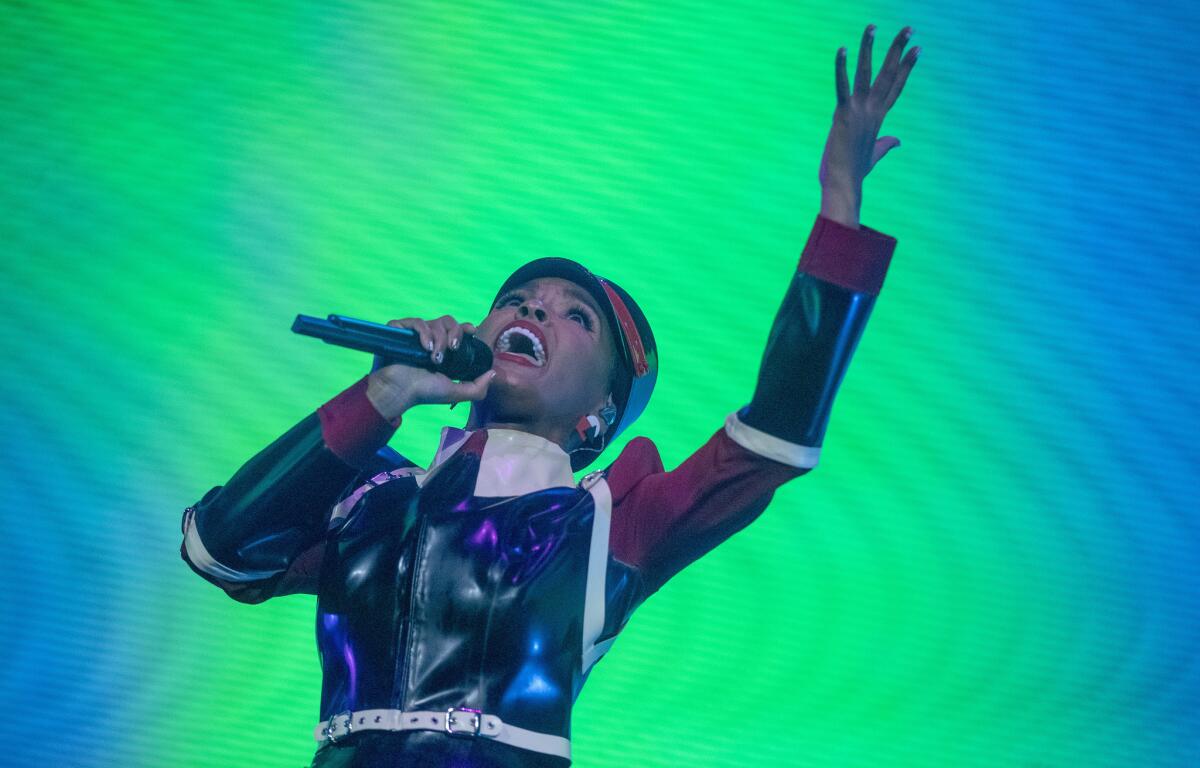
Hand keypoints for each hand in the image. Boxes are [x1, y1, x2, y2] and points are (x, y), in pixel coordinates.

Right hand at [366, 315, 494, 420]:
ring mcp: (414, 335)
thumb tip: (493, 373)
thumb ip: (477, 388)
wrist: (399, 392)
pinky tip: (425, 347)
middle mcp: (429, 339)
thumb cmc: (424, 393)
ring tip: (434, 357)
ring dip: (439, 338)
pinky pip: (415, 321)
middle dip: (454, 334)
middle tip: (453, 349)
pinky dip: (423, 332)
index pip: (457, 329)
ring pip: (434, 322)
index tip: (472, 331)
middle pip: (448, 321)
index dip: (465, 327)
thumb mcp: (455, 392)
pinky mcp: (399, 331)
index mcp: (443, 350)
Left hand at [819, 25, 919, 227]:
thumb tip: (898, 141)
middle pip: (889, 75)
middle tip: (909, 28)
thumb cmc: (855, 171)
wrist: (843, 183)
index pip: (896, 87)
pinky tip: (841, 49)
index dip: (907, 68)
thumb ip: (887, 144)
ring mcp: (859, 111)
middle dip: (898, 50)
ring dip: (869, 48)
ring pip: (867, 73)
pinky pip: (842, 86)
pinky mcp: (842, 114)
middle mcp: (872, 111)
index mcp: (878, 118)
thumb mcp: (875, 154)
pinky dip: (840, 68)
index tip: (918, 49)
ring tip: (872, 26)